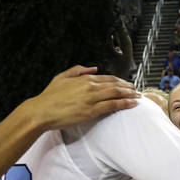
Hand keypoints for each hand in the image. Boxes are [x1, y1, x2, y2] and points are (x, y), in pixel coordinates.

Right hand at [23, 66, 139, 130]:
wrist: (41, 111)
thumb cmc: (49, 97)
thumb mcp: (61, 77)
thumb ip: (78, 70)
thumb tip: (93, 68)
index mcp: (84, 79)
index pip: (107, 78)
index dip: (120, 81)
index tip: (127, 84)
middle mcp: (90, 86)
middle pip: (115, 85)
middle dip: (128, 87)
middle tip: (137, 90)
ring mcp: (91, 98)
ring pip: (116, 94)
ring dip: (130, 95)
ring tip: (138, 96)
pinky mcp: (91, 110)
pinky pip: (112, 105)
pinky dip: (124, 103)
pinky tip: (132, 104)